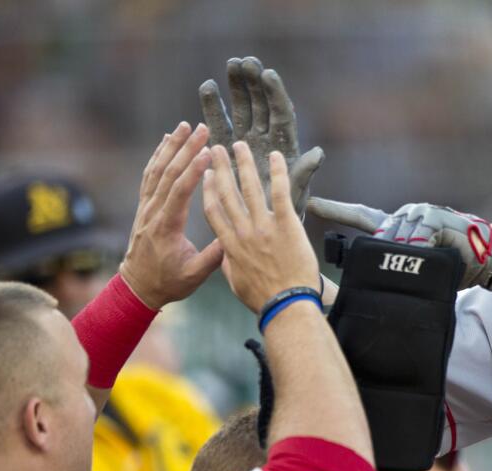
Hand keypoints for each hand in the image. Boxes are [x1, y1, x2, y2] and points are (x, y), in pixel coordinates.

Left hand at [119, 122, 222, 309]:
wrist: (138, 287)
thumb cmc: (169, 283)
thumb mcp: (194, 275)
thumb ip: (214, 257)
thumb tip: (236, 238)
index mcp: (167, 227)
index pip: (180, 191)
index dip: (194, 170)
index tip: (208, 152)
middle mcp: (153, 213)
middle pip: (168, 173)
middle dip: (185, 149)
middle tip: (201, 128)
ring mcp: (146, 208)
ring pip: (157, 170)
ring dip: (171, 146)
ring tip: (184, 126)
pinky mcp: (144, 206)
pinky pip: (150, 175)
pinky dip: (157, 155)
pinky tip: (166, 140)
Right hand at [200, 56, 323, 217]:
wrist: (263, 230)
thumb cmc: (286, 213)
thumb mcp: (296, 193)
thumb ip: (302, 173)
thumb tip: (317, 154)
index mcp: (285, 146)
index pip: (281, 113)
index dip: (275, 93)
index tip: (268, 75)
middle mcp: (266, 140)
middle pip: (261, 105)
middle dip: (253, 83)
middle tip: (245, 62)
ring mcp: (246, 142)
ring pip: (241, 109)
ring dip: (235, 88)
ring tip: (229, 66)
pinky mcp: (227, 149)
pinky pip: (220, 124)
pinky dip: (213, 106)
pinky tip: (207, 88)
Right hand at [203, 142, 320, 312]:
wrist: (287, 305)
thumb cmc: (263, 299)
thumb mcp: (236, 283)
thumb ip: (228, 264)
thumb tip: (224, 254)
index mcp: (230, 245)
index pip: (213, 211)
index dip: (207, 189)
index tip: (205, 174)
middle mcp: (243, 232)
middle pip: (227, 193)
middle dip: (220, 168)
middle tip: (216, 149)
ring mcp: (264, 227)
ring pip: (250, 188)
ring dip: (244, 163)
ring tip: (240, 145)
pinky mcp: (285, 225)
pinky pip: (280, 193)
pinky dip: (278, 172)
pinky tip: (276, 156)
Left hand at [307, 197, 491, 292]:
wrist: (484, 260)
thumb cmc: (450, 267)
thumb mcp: (415, 269)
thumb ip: (392, 267)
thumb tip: (368, 281)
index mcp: (395, 226)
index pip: (360, 215)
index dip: (336, 210)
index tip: (311, 204)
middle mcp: (404, 215)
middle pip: (379, 234)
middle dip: (384, 255)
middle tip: (398, 268)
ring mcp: (418, 213)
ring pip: (397, 236)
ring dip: (404, 256)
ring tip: (416, 265)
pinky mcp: (433, 217)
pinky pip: (417, 235)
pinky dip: (421, 247)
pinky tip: (428, 252)